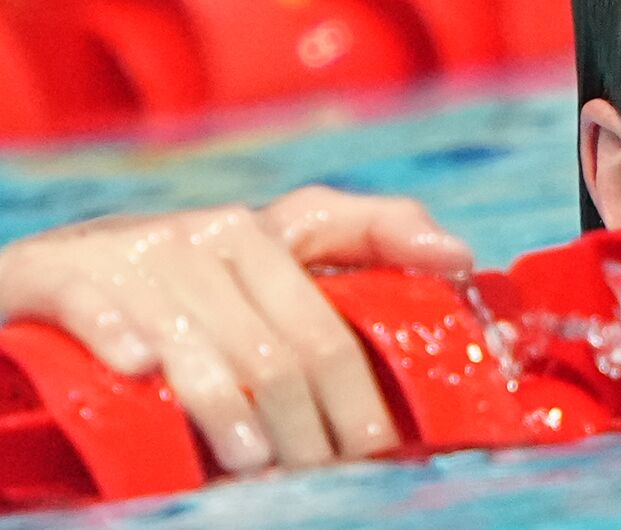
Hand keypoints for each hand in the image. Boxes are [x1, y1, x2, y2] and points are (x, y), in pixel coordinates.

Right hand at [0, 186, 473, 472]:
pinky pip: (99, 309)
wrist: (69, 264)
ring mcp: (136, 257)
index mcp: (267, 235)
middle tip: (321, 483)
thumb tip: (460, 253)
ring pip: (199, 348)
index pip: (328, 329)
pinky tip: (142, 372)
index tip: (381, 452)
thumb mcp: (288, 244)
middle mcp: (206, 239)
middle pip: (275, 353)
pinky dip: (123, 341)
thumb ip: (376, 236)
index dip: (357, 399)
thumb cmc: (201, 267)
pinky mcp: (62, 273)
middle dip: (306, 431)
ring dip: (227, 414)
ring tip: (252, 468)